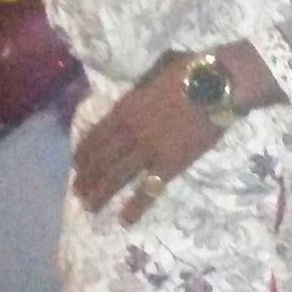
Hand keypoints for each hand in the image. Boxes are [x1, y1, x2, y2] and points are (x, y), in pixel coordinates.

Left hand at [72, 55, 220, 225]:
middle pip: (102, 159)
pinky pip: (149, 189)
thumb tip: (134, 95)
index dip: (85, 151)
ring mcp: (149, 151)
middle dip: (87, 177)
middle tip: (77, 192)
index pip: (97, 134)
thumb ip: (140, 90)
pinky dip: (137, 206)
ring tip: (88, 207)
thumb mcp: (153, 73)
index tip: (76, 164)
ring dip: (101, 192)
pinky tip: (124, 220)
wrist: (215, 85)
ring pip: (118, 176)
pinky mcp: (170, 165)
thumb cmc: (189, 71)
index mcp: (126, 108)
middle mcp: (131, 132)